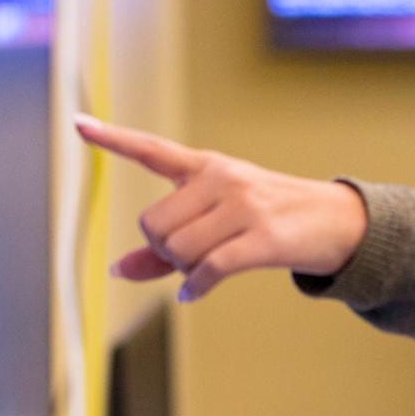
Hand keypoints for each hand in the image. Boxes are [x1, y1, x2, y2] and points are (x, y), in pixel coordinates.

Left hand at [74, 114, 367, 302]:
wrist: (337, 222)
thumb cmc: (271, 220)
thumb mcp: (219, 220)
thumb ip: (165, 246)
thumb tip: (116, 271)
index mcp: (207, 167)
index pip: (152, 150)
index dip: (112, 139)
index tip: (78, 124)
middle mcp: (221, 179)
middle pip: (154, 225)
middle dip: (163, 251)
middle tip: (190, 256)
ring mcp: (243, 205)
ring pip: (178, 250)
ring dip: (184, 270)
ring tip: (205, 269)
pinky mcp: (261, 237)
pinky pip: (208, 269)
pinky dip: (196, 287)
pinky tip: (196, 291)